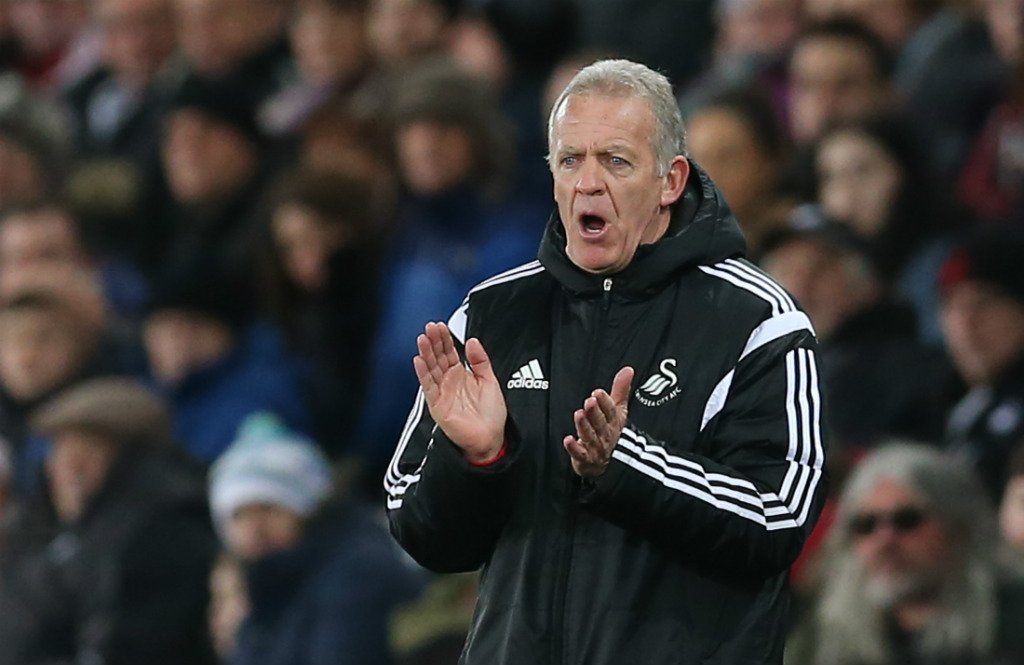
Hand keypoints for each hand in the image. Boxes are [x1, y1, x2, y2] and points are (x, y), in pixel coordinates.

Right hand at [413, 322, 506, 462]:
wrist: (491, 438)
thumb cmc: (491, 415)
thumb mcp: (490, 380)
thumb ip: (480, 360)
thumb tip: (472, 341)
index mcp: (461, 375)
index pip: (449, 352)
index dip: (445, 339)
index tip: (441, 326)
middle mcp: (450, 382)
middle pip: (438, 357)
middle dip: (434, 341)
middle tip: (430, 327)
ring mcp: (442, 392)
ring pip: (431, 368)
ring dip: (426, 353)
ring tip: (423, 338)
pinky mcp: (437, 404)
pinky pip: (428, 386)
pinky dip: (423, 373)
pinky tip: (419, 360)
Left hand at [563, 366, 633, 477]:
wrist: (612, 462)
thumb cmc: (612, 431)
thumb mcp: (618, 410)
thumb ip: (620, 389)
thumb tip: (628, 369)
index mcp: (614, 421)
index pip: (611, 410)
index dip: (605, 401)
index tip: (597, 392)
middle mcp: (606, 433)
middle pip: (600, 422)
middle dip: (595, 412)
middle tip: (589, 401)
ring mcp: (596, 447)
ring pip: (590, 435)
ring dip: (584, 425)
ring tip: (579, 414)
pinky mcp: (586, 458)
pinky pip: (580, 453)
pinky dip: (574, 448)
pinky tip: (568, 440)